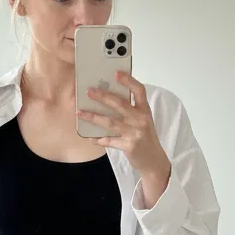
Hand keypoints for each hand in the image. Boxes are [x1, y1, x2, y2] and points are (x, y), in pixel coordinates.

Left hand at [77, 73, 170, 190]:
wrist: (153, 160)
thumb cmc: (145, 137)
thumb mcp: (142, 121)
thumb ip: (130, 110)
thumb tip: (107, 98)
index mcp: (145, 110)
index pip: (139, 91)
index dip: (128, 81)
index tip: (116, 73)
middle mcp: (140, 120)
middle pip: (120, 104)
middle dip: (103, 97)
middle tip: (89, 91)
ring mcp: (134, 133)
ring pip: (110, 122)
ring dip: (93, 117)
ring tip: (80, 112)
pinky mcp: (128, 146)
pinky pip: (109, 140)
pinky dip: (97, 138)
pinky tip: (88, 136)